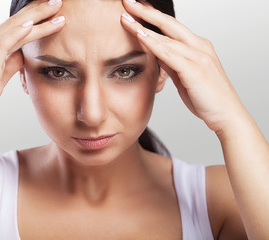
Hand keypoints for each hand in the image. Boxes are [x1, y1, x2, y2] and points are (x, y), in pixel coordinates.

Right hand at [0, 0, 64, 129]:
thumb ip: (10, 64)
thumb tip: (22, 55)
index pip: (13, 26)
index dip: (32, 17)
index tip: (50, 11)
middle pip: (15, 22)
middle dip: (38, 10)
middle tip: (57, 1)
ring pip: (13, 29)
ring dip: (35, 18)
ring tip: (55, 9)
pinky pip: (2, 45)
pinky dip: (17, 33)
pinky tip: (30, 25)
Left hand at [121, 0, 246, 133]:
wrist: (225, 115)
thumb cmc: (206, 97)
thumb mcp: (183, 77)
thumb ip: (171, 63)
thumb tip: (156, 54)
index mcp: (198, 47)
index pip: (171, 26)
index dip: (153, 17)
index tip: (136, 9)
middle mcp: (199, 46)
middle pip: (168, 24)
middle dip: (146, 12)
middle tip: (127, 2)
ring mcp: (198, 56)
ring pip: (166, 37)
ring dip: (144, 26)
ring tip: (126, 17)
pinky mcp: (194, 69)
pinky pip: (169, 53)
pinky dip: (153, 44)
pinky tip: (140, 36)